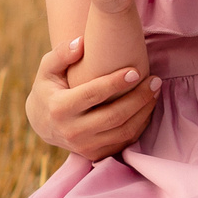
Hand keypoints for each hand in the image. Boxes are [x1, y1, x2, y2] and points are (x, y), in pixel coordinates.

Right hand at [26, 35, 158, 160]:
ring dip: (144, 111)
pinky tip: (147, 107)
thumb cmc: (49, 88)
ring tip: (155, 91)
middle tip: (155, 80)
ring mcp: (84, 147)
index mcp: (60, 108)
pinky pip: (125, 142)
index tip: (136, 71)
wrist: (41, 123)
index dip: (115, 83)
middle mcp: (72, 131)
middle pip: (114, 116)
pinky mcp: (95, 155)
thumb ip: (62, 53)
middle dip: (139, 98)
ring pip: (123, 131)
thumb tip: (82, 42)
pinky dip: (140, 125)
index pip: (93, 95)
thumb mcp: (47, 68)